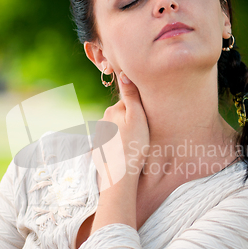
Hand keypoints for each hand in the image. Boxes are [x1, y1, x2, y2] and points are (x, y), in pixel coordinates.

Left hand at [92, 71, 149, 189]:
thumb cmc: (133, 145)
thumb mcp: (137, 117)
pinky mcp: (101, 148)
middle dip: (132, 121)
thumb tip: (124, 73)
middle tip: (142, 135)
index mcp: (113, 110)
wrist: (119, 174)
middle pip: (123, 115)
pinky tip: (127, 153)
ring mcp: (101, 135)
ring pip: (119, 129)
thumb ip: (131, 95)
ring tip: (135, 146)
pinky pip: (114, 142)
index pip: (130, 103)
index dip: (140, 111)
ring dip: (126, 134)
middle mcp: (104, 120)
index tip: (146, 121)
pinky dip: (120, 145)